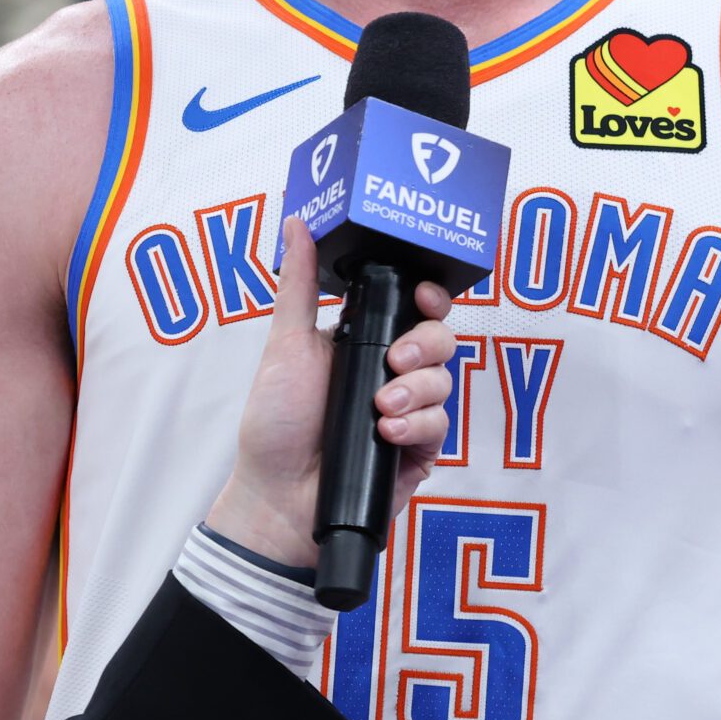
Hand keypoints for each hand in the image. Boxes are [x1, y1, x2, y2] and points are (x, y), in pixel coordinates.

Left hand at [204, 218, 456, 568]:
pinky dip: (418, 428)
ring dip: (416, 391)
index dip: (427, 296)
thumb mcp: (285, 345)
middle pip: (440, 339)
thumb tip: (298, 222)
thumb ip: (298, 284)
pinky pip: (442, 428)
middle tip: (395, 361)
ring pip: (445, 383)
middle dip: (426, 344)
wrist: (278, 497)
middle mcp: (390, 373)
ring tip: (382, 410)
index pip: (413, 306)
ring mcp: (408, 413)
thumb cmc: (275, 424)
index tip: (422, 294)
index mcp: (362, 341)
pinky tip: (389, 435)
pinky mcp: (419, 452)